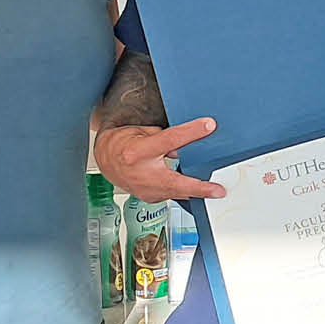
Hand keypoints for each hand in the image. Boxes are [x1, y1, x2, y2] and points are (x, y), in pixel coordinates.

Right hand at [93, 118, 223, 203]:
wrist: (106, 160)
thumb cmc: (123, 143)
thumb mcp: (143, 132)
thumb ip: (164, 139)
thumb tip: (186, 142)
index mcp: (138, 152)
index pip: (169, 140)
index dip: (191, 132)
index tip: (209, 126)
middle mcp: (141, 173)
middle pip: (176, 181)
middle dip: (199, 188)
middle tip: (218, 191)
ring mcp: (144, 190)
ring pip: (176, 193)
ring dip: (195, 192)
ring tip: (214, 191)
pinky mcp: (149, 198)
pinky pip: (171, 195)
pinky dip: (183, 191)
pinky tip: (193, 189)